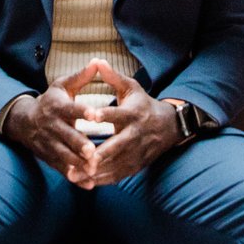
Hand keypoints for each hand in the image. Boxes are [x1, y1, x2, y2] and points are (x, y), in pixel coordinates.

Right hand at [1, 61, 103, 185]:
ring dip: (78, 163)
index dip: (83, 112)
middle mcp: (53, 126)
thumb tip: (98, 62)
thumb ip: (81, 77)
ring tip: (93, 170)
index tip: (96, 115)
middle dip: (79, 144)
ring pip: (64, 155)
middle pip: (67, 136)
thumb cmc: (50, 101)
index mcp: (58, 107)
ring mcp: (50, 144)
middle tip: (93, 151)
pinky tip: (89, 184)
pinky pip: (62, 169)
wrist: (24, 121)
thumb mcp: (62, 86)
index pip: (72, 109)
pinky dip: (75, 177)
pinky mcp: (50, 157)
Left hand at [81, 62, 179, 189]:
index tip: (90, 116)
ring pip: (116, 164)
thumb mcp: (131, 88)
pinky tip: (86, 183)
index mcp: (132, 113)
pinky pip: (118, 175)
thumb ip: (112, 77)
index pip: (117, 114)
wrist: (168, 127)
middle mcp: (135, 134)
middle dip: (100, 154)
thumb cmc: (143, 104)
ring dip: (96, 171)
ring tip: (75, 174)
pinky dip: (103, 180)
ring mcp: (136, 152)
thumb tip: (97, 60)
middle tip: (81, 159)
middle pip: (117, 146)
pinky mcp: (136, 165)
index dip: (105, 115)